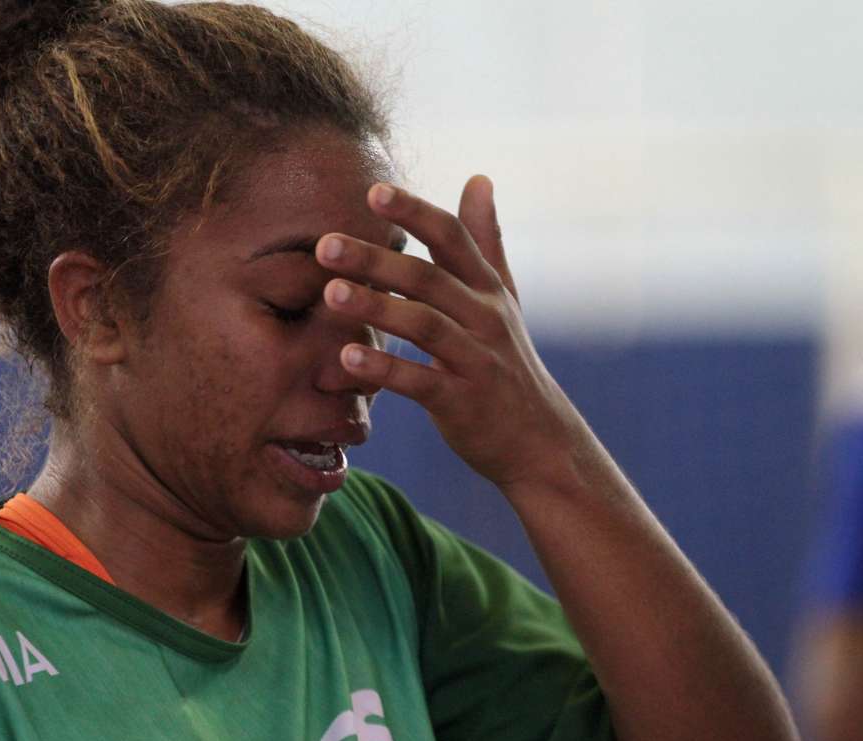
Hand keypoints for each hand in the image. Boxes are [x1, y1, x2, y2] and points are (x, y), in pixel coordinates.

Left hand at [316, 176, 586, 489]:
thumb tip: (478, 177)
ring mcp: (477, 360)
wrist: (538, 441)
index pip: (451, 238)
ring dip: (375, 307)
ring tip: (329, 293)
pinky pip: (420, 381)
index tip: (373, 191)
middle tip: (324, 244)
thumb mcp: (503, 297)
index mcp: (488, 289)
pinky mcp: (463, 402)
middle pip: (427, 279)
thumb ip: (486, 240)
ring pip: (423, 325)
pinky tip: (347, 356)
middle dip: (375, 260)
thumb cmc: (506, 362)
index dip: (414, 212)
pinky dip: (384, 369)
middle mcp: (485, 317)